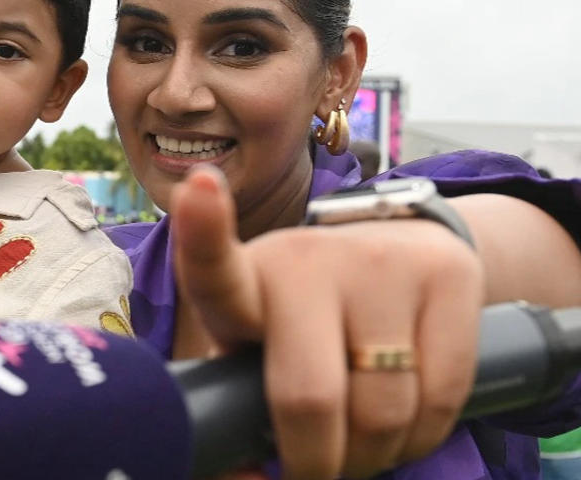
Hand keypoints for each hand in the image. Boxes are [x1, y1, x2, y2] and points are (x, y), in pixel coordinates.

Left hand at [171, 165, 484, 478]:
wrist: (396, 243)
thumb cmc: (301, 315)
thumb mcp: (257, 337)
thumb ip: (239, 397)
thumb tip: (246, 476)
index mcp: (247, 279)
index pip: (215, 262)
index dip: (202, 228)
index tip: (197, 190)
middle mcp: (308, 259)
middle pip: (309, 396)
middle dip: (314, 463)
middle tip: (313, 475)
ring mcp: (380, 262)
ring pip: (383, 411)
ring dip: (373, 458)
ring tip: (359, 450)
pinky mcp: (446, 273)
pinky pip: (442, 399)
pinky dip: (420, 441)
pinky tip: (401, 433)